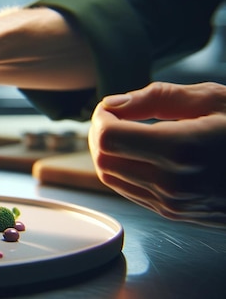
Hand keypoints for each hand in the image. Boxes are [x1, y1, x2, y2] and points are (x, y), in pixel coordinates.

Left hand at [89, 82, 225, 227]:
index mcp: (182, 150)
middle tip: (115, 115)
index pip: (107, 138)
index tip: (113, 106)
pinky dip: (123, 169)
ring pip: (110, 178)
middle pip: (102, 159)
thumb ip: (158, 98)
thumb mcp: (215, 100)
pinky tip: (140, 152)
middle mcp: (173, 183)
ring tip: (126, 131)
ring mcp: (173, 204)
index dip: (100, 118)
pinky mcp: (175, 214)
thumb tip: (114, 103)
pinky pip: (129, 191)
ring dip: (107, 152)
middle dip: (98, 134)